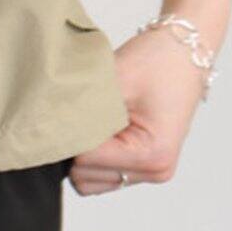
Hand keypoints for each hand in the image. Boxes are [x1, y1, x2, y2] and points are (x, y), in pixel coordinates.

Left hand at [63, 25, 206, 195]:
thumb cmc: (159, 60)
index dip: (71, 132)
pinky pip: (103, 173)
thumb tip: (46, 123)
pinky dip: (94, 153)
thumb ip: (85, 106)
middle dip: (77, 143)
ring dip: (84, 151)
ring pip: (91, 179)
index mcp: (152, 154)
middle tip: (79, 108)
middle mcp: (154, 171)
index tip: (66, 107)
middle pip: (85, 175)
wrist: (185, 50)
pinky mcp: (143, 165)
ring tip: (93, 115)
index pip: (86, 160)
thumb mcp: (116, 79)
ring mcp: (150, 171)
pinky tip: (100, 124)